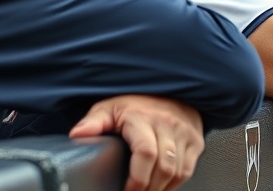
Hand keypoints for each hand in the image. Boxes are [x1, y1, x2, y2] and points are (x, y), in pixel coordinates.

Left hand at [69, 95, 203, 190]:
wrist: (170, 91)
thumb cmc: (137, 103)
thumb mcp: (110, 108)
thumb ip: (93, 122)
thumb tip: (76, 135)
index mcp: (143, 118)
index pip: (146, 153)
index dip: (137, 179)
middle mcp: (167, 124)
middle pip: (164, 167)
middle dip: (148, 189)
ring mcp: (185, 133)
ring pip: (177, 172)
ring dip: (161, 188)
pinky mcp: (196, 141)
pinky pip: (188, 170)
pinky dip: (174, 183)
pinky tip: (161, 185)